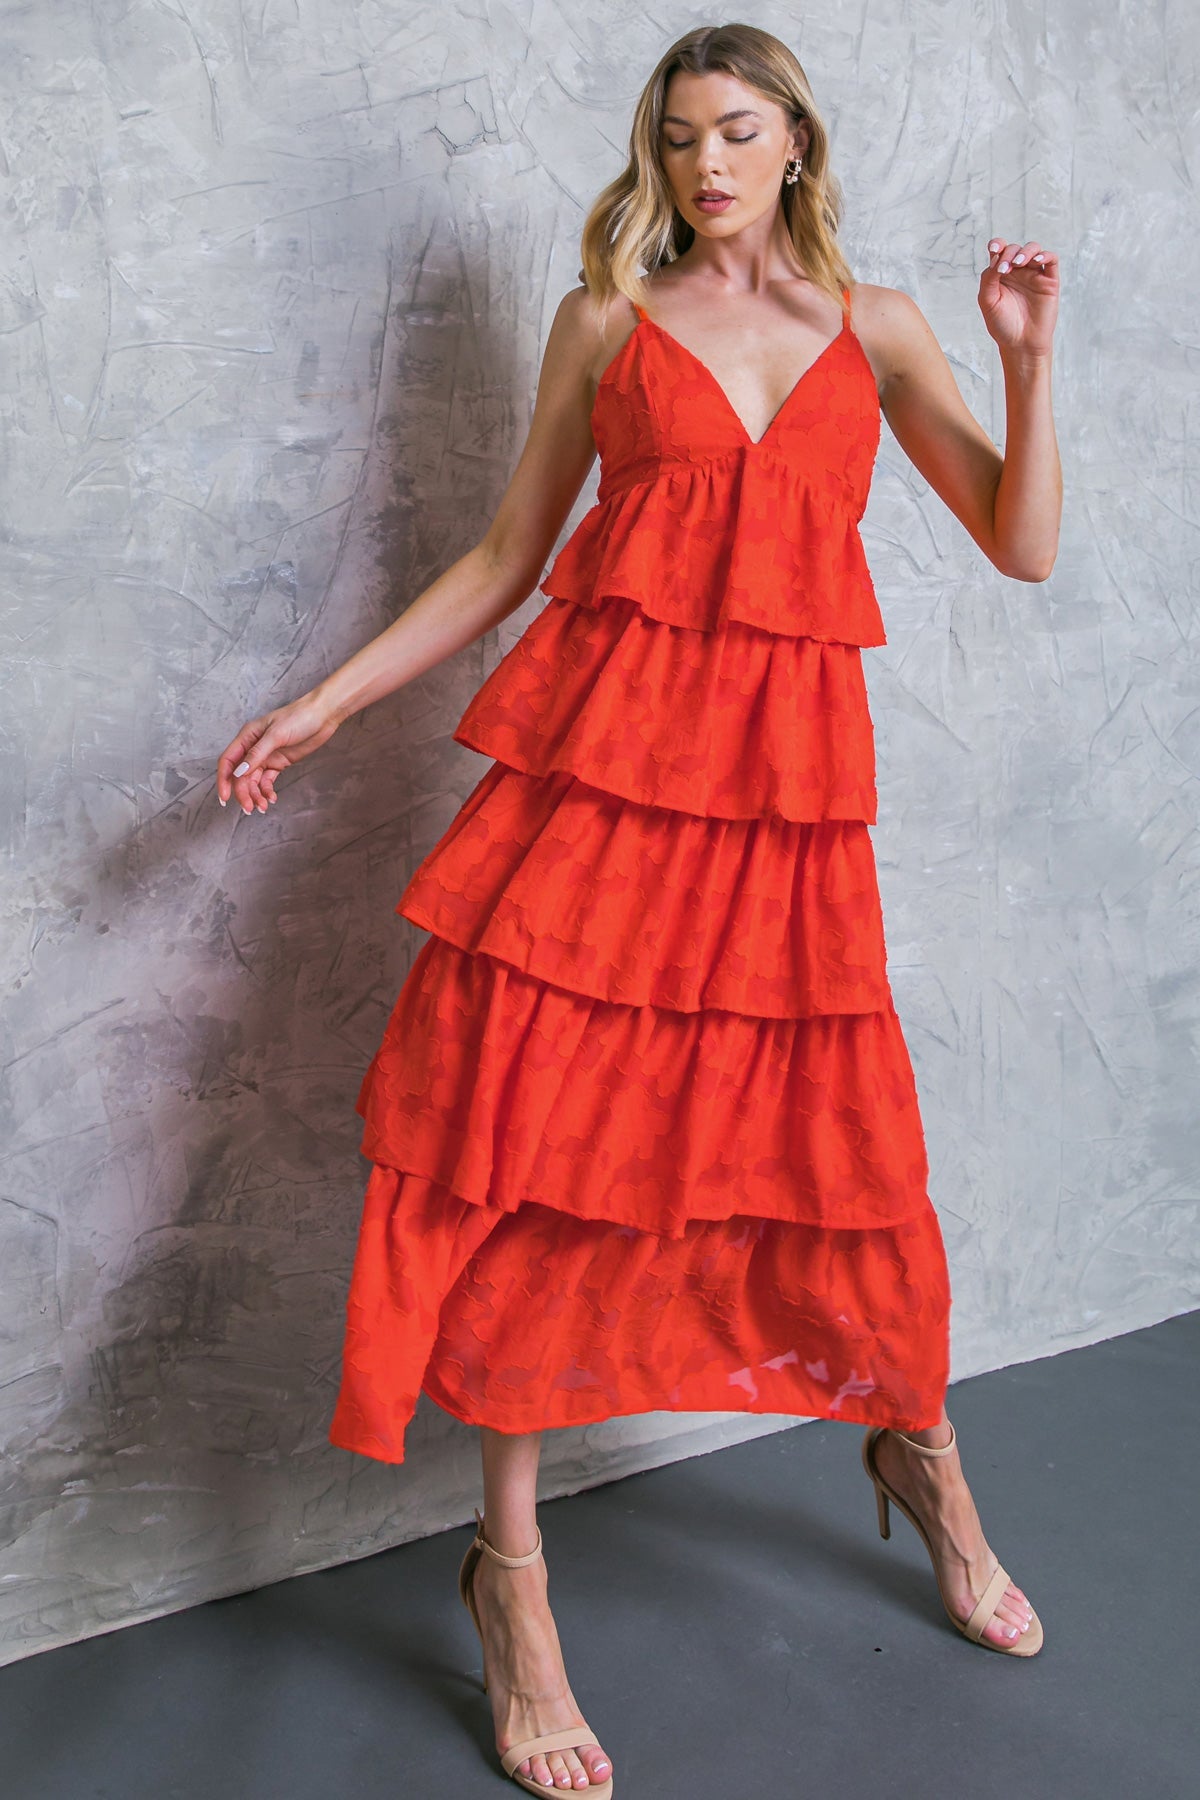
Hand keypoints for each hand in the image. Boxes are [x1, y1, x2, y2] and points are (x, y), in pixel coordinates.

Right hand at [215, 691, 340, 813]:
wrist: (322, 716)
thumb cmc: (298, 717)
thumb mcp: (276, 735)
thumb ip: (257, 754)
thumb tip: (239, 772)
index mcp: (247, 737)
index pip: (228, 761)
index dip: (224, 780)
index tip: (225, 798)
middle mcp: (253, 748)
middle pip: (241, 776)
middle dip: (243, 793)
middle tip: (250, 808)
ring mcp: (266, 757)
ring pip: (254, 781)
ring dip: (256, 795)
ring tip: (263, 807)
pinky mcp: (279, 763)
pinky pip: (267, 781)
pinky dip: (267, 791)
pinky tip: (272, 798)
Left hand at [980, 237, 1058, 355]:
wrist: (1020, 343)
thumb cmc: (1002, 325)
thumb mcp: (988, 301)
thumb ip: (988, 278)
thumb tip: (997, 257)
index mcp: (1000, 274)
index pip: (999, 250)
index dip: (997, 244)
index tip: (994, 249)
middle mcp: (1017, 272)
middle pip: (1014, 248)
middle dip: (1008, 254)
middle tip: (1004, 269)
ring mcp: (1034, 275)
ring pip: (1033, 249)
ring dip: (1025, 252)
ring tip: (1018, 264)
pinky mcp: (1049, 281)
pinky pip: (1051, 260)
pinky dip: (1045, 255)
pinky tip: (1037, 260)